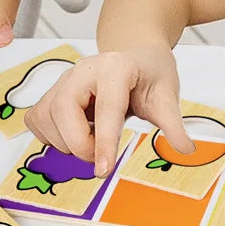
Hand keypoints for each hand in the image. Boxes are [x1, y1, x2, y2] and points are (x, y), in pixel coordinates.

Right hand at [24, 44, 194, 177]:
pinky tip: (80, 134)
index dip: (104, 141)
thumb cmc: (150, 73)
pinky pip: (38, 122)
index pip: (106, 107)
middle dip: (81, 144)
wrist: (136, 55)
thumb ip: (173, 124)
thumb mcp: (166, 96)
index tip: (104, 170)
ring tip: (98, 139)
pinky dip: (54, 138)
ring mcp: (62, 80)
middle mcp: (82, 70)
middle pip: (63, 111)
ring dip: (68, 143)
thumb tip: (186, 149)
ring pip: (46, 118)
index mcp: (115, 67)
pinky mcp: (51, 94)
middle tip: (103, 158)